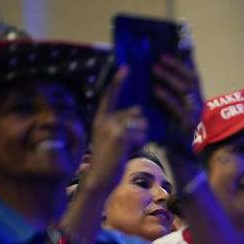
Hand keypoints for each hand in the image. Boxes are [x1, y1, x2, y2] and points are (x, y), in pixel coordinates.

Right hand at [84, 66, 147, 193]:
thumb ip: (123, 122)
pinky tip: (132, 149)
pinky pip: (142, 132)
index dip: (118, 81)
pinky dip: (142, 141)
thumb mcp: (113, 136)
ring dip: (143, 135)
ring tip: (131, 146)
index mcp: (101, 117)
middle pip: (136, 112)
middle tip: (131, 141)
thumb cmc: (111, 158)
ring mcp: (112, 127)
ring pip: (142, 122)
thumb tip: (139, 110)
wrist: (102, 176)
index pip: (110, 95)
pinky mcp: (121, 136)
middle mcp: (104, 119)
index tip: (125, 66)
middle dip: (141, 125)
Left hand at [151, 54, 203, 181]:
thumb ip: (170, 99)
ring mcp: (195, 115)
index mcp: (197, 100)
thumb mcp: (175, 113)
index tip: (170, 50)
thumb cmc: (178, 136)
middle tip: (158, 57)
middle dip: (175, 66)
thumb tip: (155, 80)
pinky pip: (177, 108)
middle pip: (190, 79)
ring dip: (169, 77)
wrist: (186, 160)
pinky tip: (155, 90)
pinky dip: (166, 97)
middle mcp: (199, 105)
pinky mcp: (188, 126)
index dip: (184, 62)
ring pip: (185, 90)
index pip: (193, 76)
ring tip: (154, 69)